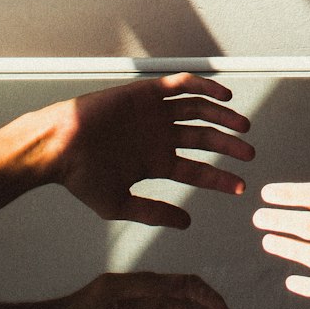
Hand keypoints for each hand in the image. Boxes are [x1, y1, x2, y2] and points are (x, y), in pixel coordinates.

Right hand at [43, 73, 254, 226]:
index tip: (241, 188)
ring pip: (199, 110)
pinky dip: (204, 86)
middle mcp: (160, 136)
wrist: (59, 147)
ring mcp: (155, 113)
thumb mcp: (119, 204)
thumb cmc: (82, 178)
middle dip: (229, 146)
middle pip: (204, 138)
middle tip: (250, 154)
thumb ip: (152, 213)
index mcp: (156, 161)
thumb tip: (187, 224)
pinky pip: (182, 84)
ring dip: (223, 116)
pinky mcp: (147, 92)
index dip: (220, 179)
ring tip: (243, 127)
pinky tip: (223, 95)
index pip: (197, 170)